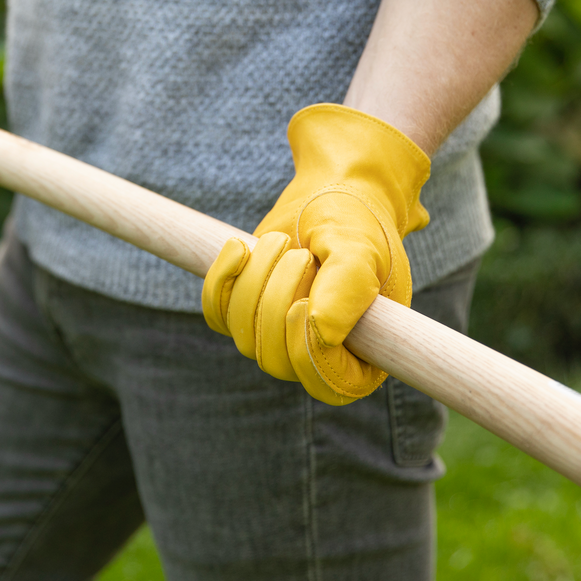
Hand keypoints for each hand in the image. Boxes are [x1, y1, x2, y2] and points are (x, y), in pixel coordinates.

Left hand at [202, 104, 429, 404]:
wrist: (331, 194)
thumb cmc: (357, 224)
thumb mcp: (361, 248)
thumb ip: (350, 287)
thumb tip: (321, 333)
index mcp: (364, 354)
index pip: (329, 385)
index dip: (309, 353)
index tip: (304, 304)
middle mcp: (318, 355)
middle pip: (276, 359)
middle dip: (279, 299)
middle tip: (302, 254)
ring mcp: (277, 336)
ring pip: (243, 334)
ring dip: (257, 279)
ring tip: (283, 243)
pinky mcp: (244, 312)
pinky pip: (217, 313)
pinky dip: (222, 278)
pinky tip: (240, 248)